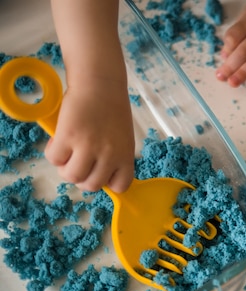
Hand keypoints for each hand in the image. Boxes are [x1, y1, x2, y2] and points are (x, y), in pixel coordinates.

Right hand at [44, 77, 134, 192]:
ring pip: (72, 176)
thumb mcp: (122, 137)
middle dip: (81, 177)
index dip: (106, 182)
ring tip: (66, 153)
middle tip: (77, 161)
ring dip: (65, 168)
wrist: (100, 84)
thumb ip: (114, 155)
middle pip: (91, 186)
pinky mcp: (68, 137)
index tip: (98, 172)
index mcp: (125, 156)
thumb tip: (96, 172)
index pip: (121, 186)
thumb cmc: (111, 109)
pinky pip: (55, 159)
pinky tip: (58, 140)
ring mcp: (88, 147)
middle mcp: (109, 155)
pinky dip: (53, 153)